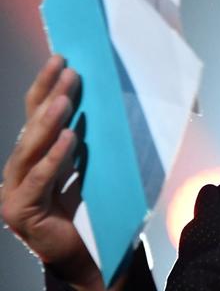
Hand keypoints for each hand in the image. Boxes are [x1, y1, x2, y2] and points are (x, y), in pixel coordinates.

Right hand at [1, 56, 103, 289]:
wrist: (89, 257)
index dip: (47, 85)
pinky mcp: (20, 213)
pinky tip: (69, 139)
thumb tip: (109, 102)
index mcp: (35, 156)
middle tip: (65, 67)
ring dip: (48, 122)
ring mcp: (14, 192)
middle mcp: (19, 170)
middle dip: (48, 94)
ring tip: (66, 98)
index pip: (37, 114)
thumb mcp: (93, 167)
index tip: (62, 58)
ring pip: (30, 150)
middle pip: (31, 125)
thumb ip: (91, 141)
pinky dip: (53, 159)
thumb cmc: (92, 209)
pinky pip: (38, 181)